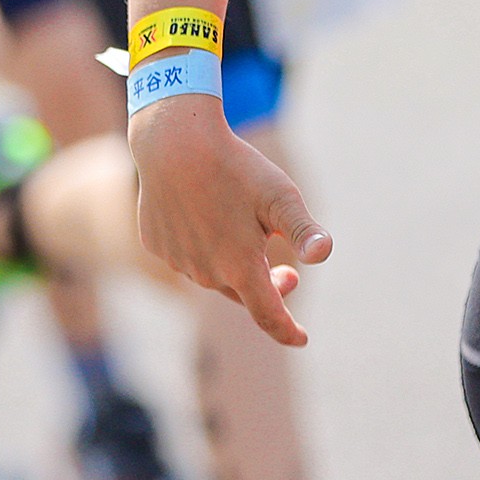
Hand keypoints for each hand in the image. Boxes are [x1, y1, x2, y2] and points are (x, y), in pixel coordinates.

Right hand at [128, 93, 332, 345]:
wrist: (174, 141)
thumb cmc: (235, 167)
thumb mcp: (280, 196)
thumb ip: (304, 230)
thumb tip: (324, 256)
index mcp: (240, 267)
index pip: (268, 316)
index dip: (288, 330)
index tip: (302, 338)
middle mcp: (205, 273)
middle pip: (242, 293)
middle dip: (267, 287)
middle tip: (287, 271)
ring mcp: (177, 260)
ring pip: (212, 274)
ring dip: (231, 264)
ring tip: (239, 225)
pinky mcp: (156, 244)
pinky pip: (185, 254)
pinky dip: (200, 244)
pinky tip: (202, 211)